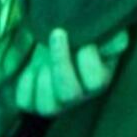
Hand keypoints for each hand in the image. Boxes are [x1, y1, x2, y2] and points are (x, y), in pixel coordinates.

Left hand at [8, 27, 126, 120]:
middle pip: (69, 95)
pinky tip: (30, 69)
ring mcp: (56, 102)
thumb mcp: (101, 29)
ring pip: (47, 107)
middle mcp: (78, 95)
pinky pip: (25, 103)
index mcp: (98, 79)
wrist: (62, 34)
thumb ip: (112, 34)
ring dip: (42, 80)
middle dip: (60, 63)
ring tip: (42, 57)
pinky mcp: (34, 100)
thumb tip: (111, 41)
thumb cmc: (84, 32)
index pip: (95, 81)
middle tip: (57, 33)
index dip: (88, 59)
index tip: (84, 37)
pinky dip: (25, 86)